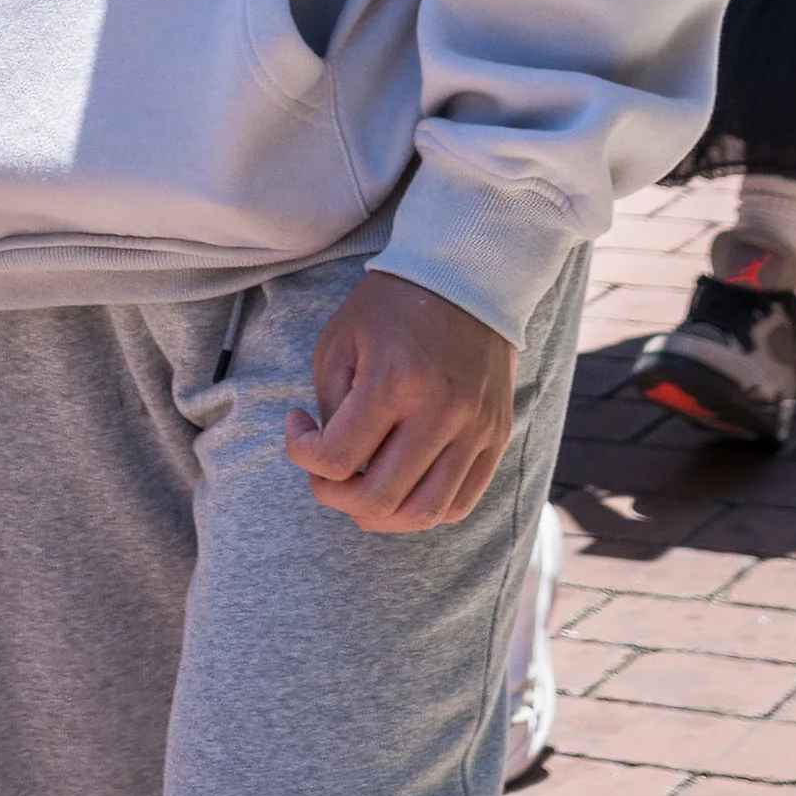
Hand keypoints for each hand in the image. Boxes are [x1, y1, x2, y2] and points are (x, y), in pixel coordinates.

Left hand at [283, 268, 515, 532]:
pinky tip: (400, 485)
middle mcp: (440, 412)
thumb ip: (330, 405)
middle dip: (335, 497)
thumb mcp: (340, 339)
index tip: (299, 428)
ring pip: (424, 513)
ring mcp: (474, 430)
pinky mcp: (497, 438)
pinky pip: (460, 502)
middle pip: (379, 500)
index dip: (303, 454)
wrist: (466, 278)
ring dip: (380, 516)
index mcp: (393, 381)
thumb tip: (330, 461)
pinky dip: (423, 509)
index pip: (337, 458)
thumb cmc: (390, 307)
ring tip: (359, 491)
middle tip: (324, 473)